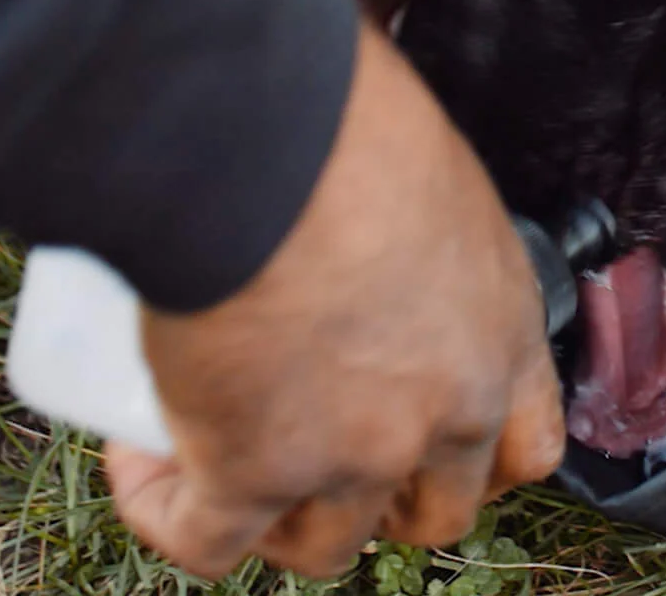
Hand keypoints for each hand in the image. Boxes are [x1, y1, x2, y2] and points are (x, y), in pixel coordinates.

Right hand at [104, 21, 566, 578]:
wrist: (268, 139)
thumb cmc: (348, 120)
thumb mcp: (431, 174)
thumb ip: (424, 231)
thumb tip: (368, 227)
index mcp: (500, 328)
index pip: (528, 442)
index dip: (475, 458)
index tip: (427, 442)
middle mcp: (443, 407)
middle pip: (432, 515)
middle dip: (379, 498)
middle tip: (318, 447)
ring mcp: (352, 454)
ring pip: (320, 544)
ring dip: (273, 515)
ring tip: (220, 447)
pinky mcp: (252, 473)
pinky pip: (205, 540)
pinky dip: (166, 507)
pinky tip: (137, 457)